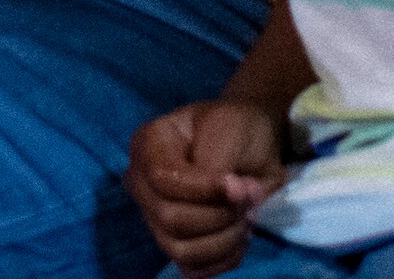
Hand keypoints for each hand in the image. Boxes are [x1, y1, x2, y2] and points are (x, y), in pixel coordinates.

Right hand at [124, 97, 290, 277]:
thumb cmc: (235, 128)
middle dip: (220, 214)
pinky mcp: (174, 244)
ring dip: (225, 238)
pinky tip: (239, 235)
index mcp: (147, 145)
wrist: (249, 144)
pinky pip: (193, 269)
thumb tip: (226, 195)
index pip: (162, 180)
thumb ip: (218, 162)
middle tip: (251, 198)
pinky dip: (224, 259)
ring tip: (248, 215)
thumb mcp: (228, 129)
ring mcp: (155, 218)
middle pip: (170, 219)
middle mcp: (142, 184)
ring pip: (181, 250)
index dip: (204, 189)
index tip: (241, 185)